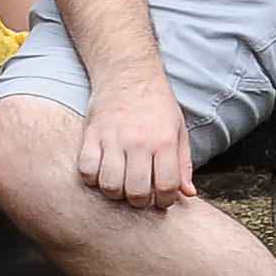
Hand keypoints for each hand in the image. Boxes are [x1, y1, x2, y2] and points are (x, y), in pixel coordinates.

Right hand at [74, 72, 194, 207]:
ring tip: (121, 186)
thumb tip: (189, 194)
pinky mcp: (91, 136)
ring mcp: (112, 140)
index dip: (165, 201)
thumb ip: (183, 163)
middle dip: (140, 202)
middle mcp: (139, 142)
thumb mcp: (178, 130)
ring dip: (115, 193)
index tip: (162, 201)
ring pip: (110, 186)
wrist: (128, 73)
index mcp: (164, 141)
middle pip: (137, 192)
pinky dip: (92, 179)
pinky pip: (86, 171)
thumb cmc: (156, 104)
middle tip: (141, 196)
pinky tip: (101, 173)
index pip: (166, 186)